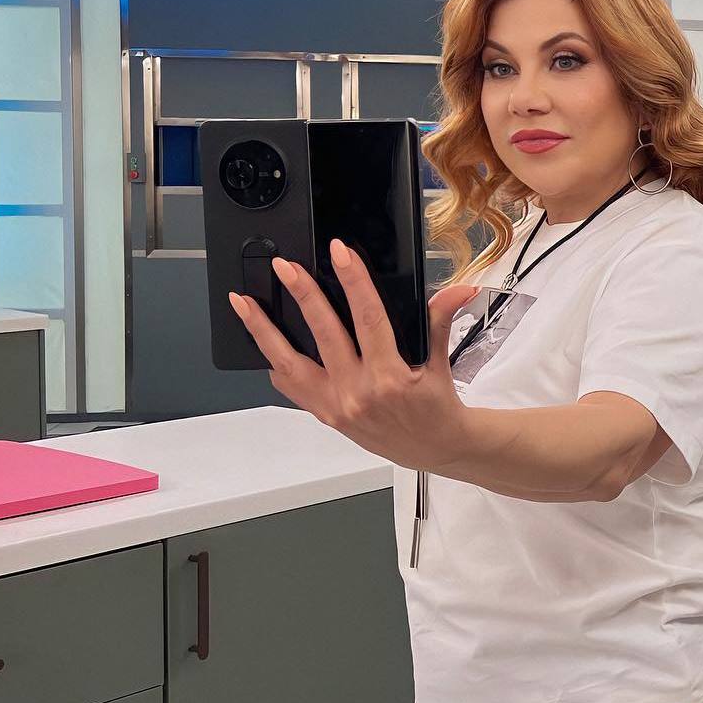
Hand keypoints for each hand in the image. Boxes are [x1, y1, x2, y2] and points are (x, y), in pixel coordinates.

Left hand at [228, 239, 479, 472]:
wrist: (436, 448)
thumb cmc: (439, 407)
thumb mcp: (441, 362)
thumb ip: (440, 320)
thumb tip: (459, 290)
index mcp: (390, 376)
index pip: (367, 317)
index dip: (353, 280)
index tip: (339, 253)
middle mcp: (358, 391)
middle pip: (323, 333)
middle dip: (303, 294)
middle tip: (285, 267)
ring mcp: (337, 406)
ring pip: (289, 363)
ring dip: (263, 331)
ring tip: (243, 303)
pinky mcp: (326, 415)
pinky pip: (291, 387)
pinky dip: (275, 363)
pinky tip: (263, 341)